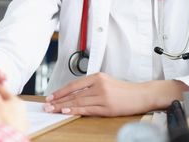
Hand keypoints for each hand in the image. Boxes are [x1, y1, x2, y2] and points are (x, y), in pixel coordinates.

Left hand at [44, 73, 188, 116]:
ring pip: (79, 102)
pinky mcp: (107, 107)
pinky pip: (88, 110)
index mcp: (97, 77)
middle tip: (47, 105)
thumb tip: (73, 94)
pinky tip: (66, 112)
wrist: (142, 95)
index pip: (74, 84)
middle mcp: (99, 85)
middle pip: (74, 93)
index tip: (51, 96)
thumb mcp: (106, 82)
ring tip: (53, 110)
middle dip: (58, 100)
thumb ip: (90, 86)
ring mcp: (103, 96)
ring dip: (64, 106)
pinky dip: (75, 111)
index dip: (61, 91)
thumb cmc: (124, 90)